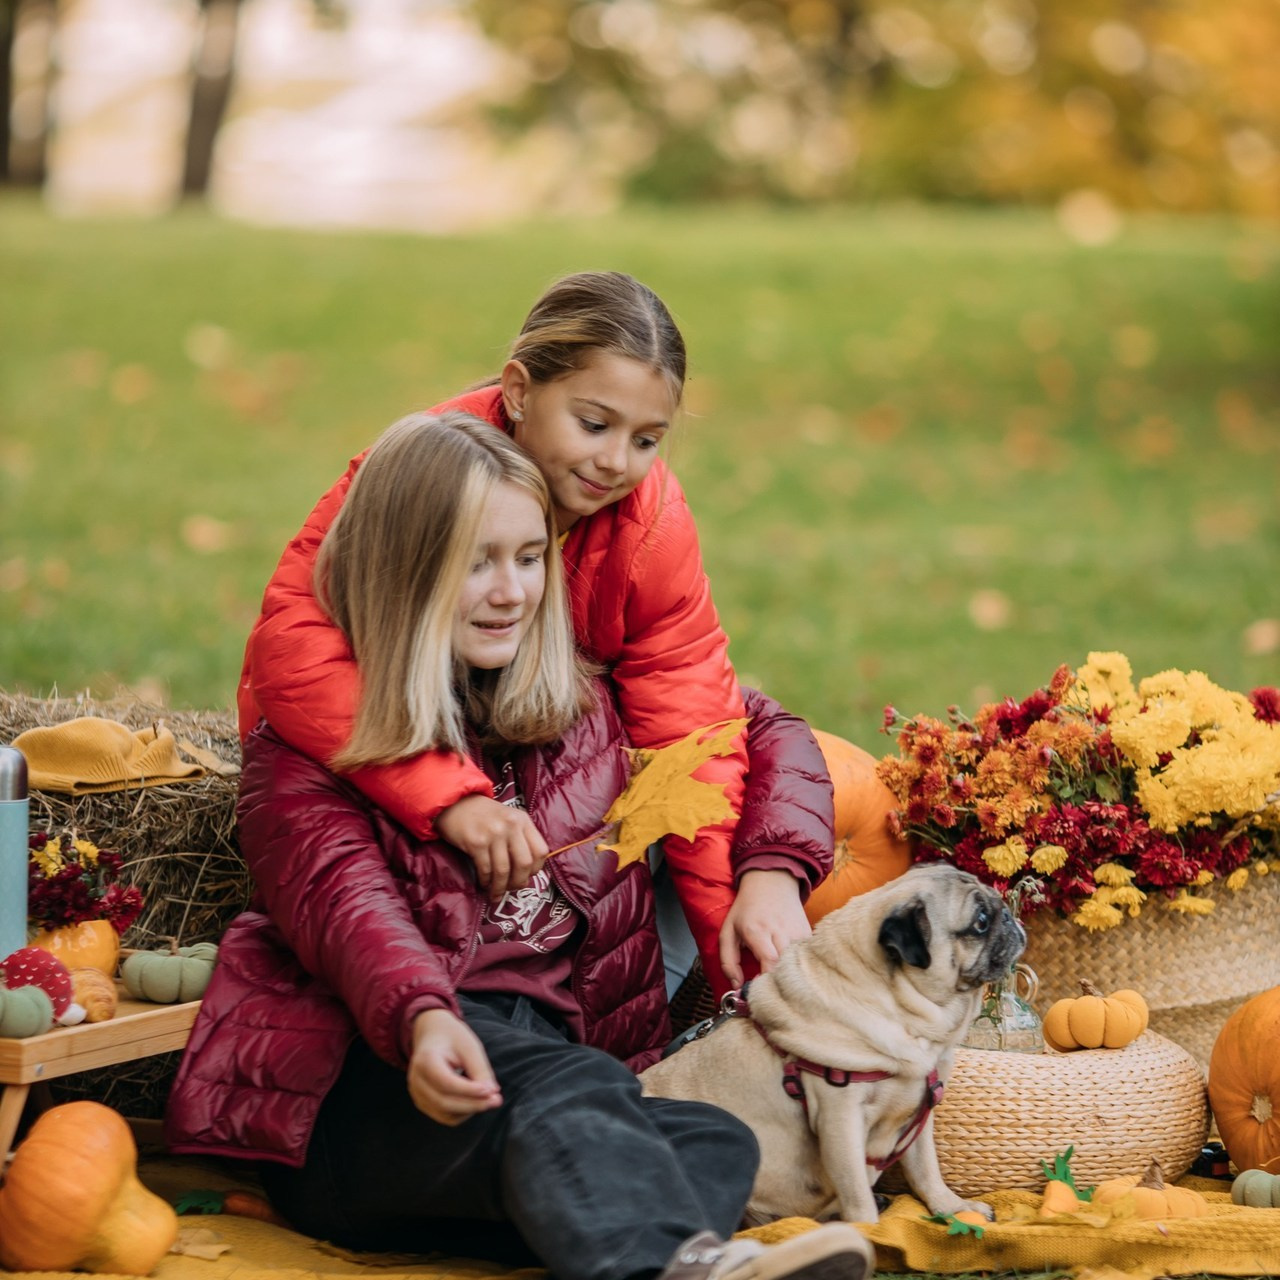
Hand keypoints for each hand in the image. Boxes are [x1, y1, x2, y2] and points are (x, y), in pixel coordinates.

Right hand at [408, 1008, 502, 1124]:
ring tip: (486, 1098)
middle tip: (496, 1099)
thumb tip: (493, 1094)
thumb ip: (480, 1070)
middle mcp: (416, 1080)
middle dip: (473, 1104)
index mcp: (426, 1060)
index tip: (492, 1090)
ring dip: (469, 1110)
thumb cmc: (451, 1037)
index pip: (447, 1083)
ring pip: (445, 1114)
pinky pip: (444, 1116)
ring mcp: (417, 1094)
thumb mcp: (469, 1046)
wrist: (431, 1033)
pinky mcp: (423, 1103)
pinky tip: (473, 1100)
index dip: (470, 1090)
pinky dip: (461, 1113)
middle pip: (445, 1103)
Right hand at [435, 794, 548, 900]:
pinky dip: (486, 881)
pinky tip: (484, 883)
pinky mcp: (476, 842)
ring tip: (496, 893)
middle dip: (518, 882)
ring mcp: (494, 833)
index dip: (536, 869)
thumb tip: (528, 870)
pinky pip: (485, 869)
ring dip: (500, 887)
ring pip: (503, 870)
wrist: (455, 803)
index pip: (541, 851)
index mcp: (523, 821)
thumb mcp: (509, 819)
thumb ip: (520, 838)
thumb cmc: (483, 815)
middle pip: (524, 864)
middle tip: (512, 889)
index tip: (527, 876)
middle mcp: (511, 826)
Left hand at [718, 868, 810, 988]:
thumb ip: (728, 960)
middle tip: (770, 994)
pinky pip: (806, 958)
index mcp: (757, 930)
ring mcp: (796, 931)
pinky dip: (800, 967)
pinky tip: (792, 971)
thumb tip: (736, 986)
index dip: (767, 982)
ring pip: (798, 964)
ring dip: (790, 977)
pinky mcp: (807, 933)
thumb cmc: (746, 909)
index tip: (760, 993)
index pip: (769, 962)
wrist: (771, 882)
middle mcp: (779, 931)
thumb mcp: (728, 930)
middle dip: (778, 984)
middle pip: (786, 967)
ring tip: (781, 984)